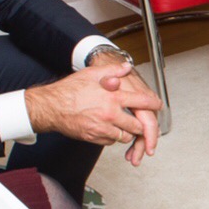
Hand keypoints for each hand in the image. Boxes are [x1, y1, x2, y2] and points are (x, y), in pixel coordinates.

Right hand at [27, 64, 163, 160]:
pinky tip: (108, 128)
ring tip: (122, 124)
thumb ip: (112, 70)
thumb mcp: (91, 74)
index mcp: (112, 97)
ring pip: (126, 136)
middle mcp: (110, 114)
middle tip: (139, 121)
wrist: (51, 107)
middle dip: (140, 125)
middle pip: (138, 126)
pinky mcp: (96, 137)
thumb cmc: (69, 90)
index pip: (142, 102)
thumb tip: (127, 67)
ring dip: (127, 132)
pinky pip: (112, 141)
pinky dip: (113, 136)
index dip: (153, 104)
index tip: (158, 105)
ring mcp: (103, 128)